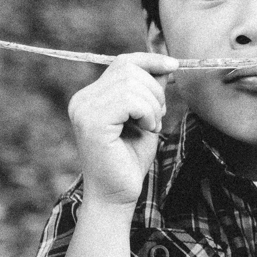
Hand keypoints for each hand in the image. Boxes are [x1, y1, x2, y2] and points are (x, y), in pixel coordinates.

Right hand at [68, 52, 178, 207]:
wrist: (117, 196)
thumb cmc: (130, 160)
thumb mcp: (145, 117)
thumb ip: (149, 91)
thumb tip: (166, 65)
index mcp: (90, 97)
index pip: (121, 62)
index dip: (149, 60)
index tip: (174, 65)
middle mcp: (82, 100)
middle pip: (128, 69)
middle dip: (154, 89)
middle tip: (158, 116)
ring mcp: (83, 110)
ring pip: (131, 83)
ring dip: (152, 104)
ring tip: (152, 126)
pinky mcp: (91, 123)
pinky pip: (129, 100)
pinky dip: (147, 112)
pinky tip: (147, 129)